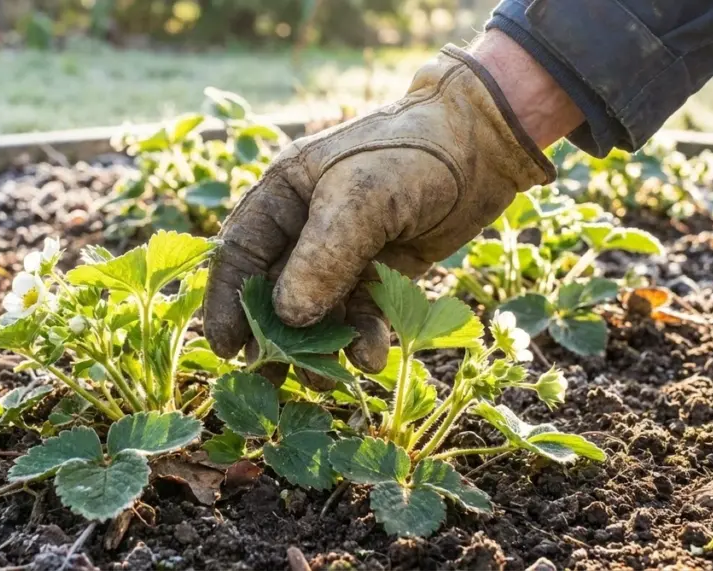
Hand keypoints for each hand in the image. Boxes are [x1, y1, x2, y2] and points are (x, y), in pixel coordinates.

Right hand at [204, 32, 581, 388]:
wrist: (485, 144)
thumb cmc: (412, 152)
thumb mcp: (361, 197)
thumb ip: (323, 256)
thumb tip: (289, 316)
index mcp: (283, 195)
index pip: (239, 252)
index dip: (228, 301)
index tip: (228, 348)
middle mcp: (306, 228)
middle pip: (274, 291)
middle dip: (275, 337)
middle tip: (271, 379)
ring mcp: (344, 254)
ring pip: (319, 311)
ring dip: (320, 347)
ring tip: (327, 379)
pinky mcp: (382, 274)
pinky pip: (361, 315)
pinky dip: (362, 339)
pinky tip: (371, 355)